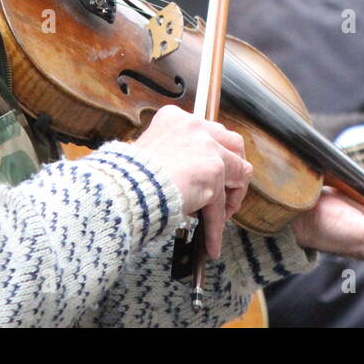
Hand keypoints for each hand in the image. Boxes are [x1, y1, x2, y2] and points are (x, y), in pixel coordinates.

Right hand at [134, 105, 251, 258]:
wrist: (124, 187)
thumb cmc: (127, 177)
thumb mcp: (149, 154)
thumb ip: (172, 158)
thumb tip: (188, 179)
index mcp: (176, 119)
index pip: (209, 133)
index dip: (214, 157)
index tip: (211, 176)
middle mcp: (195, 127)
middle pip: (233, 144)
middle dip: (234, 169)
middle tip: (226, 193)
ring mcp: (207, 147)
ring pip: (239, 171)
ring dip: (232, 197)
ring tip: (220, 217)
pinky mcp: (214, 171)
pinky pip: (220, 206)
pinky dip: (215, 227)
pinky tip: (211, 244)